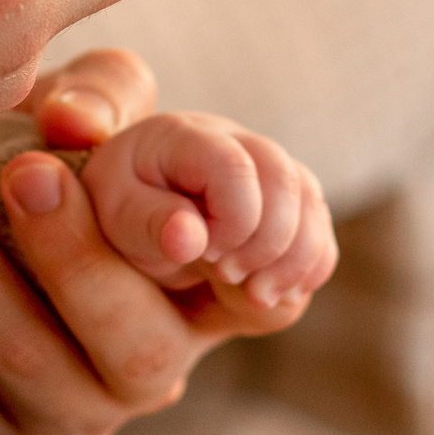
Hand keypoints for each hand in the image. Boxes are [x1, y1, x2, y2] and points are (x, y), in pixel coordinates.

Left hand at [85, 113, 336, 305]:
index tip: (207, 258)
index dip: (234, 221)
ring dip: (295, 258)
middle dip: (269, 241)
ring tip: (257, 297)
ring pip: (310, 200)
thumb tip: (190, 237)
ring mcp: (263, 168)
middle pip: (285, 178)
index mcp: (183, 137)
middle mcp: (232, 140)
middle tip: (229, 278)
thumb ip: (148, 224)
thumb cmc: (117, 212)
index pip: (234, 167)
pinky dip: (309, 265)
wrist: (130, 218)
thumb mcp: (115, 218)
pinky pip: (318, 227)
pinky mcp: (285, 200)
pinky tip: (279, 293)